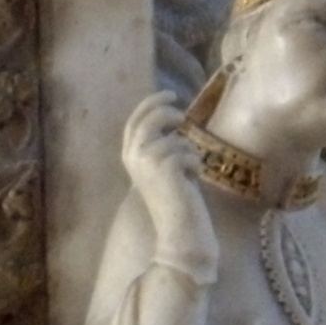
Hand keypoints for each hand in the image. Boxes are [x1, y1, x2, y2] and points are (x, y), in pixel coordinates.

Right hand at [121, 92, 210, 260]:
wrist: (179, 229)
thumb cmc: (177, 201)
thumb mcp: (164, 168)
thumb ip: (162, 146)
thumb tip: (175, 118)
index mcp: (130, 157)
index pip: (134, 122)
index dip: (150, 104)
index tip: (170, 94)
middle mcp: (133, 157)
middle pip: (149, 119)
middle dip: (166, 109)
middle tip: (183, 114)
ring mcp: (147, 162)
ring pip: (174, 138)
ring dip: (188, 152)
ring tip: (190, 171)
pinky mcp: (165, 167)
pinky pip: (188, 152)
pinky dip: (195, 165)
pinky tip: (192, 182)